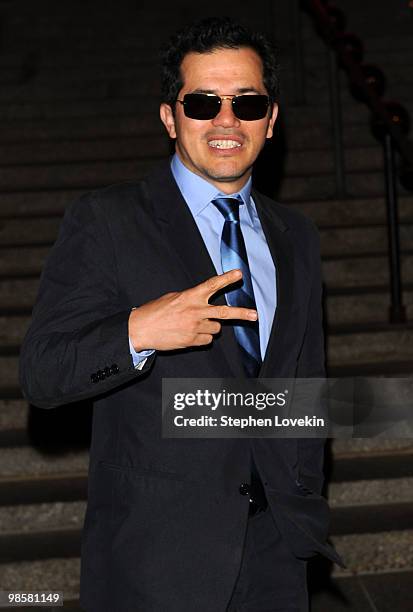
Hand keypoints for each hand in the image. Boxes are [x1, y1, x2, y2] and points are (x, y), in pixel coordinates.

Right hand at [128, 269, 256, 350]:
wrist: (141, 330)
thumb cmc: (155, 311)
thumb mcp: (173, 297)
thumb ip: (191, 298)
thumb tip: (202, 300)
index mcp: (190, 296)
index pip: (212, 285)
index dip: (227, 278)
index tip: (239, 274)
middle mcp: (196, 311)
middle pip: (225, 312)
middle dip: (242, 314)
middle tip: (255, 315)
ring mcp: (195, 327)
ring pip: (216, 328)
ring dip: (210, 326)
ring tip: (195, 325)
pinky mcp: (193, 341)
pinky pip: (207, 340)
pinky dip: (202, 337)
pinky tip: (189, 334)